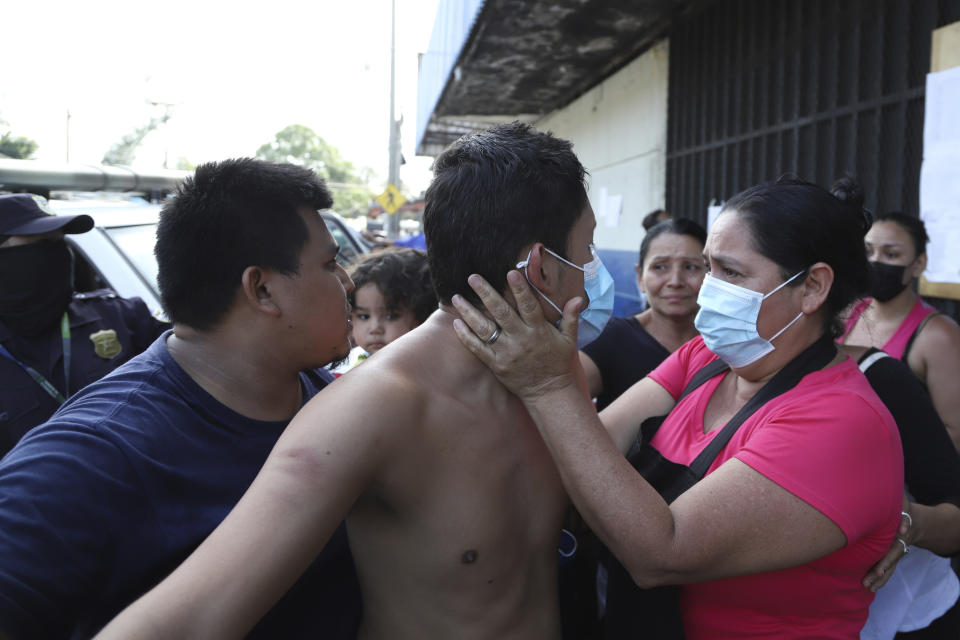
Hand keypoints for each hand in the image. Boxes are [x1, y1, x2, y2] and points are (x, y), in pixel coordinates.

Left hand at [451, 270, 582, 401]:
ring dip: (469, 312)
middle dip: (486, 294)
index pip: (528, 306)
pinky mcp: (496, 365)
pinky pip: (478, 349)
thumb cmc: (559, 363)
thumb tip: (578, 298)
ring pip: (485, 329)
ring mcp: (506, 353)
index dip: (520, 289)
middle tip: (472, 277)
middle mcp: (521, 340)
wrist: (549, 393)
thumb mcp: (569, 340)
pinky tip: (456, 323)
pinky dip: (466, 336)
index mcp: (539, 331)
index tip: (509, 272)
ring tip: (457, 297)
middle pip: (501, 313)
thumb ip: (571, 318)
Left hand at [861, 507, 912, 591]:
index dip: (887, 561)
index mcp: (900, 537)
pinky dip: (880, 578)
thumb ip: (903, 518)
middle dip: (879, 574)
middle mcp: (899, 548)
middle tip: (867, 582)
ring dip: (879, 579)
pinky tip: (871, 586)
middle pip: (890, 564)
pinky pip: (888, 569)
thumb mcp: (904, 508)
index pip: (894, 552)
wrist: (914, 520)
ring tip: (868, 588)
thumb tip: (903, 531)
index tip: (879, 571)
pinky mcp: (893, 556)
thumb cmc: (903, 510)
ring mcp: (897, 553)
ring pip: (889, 569)